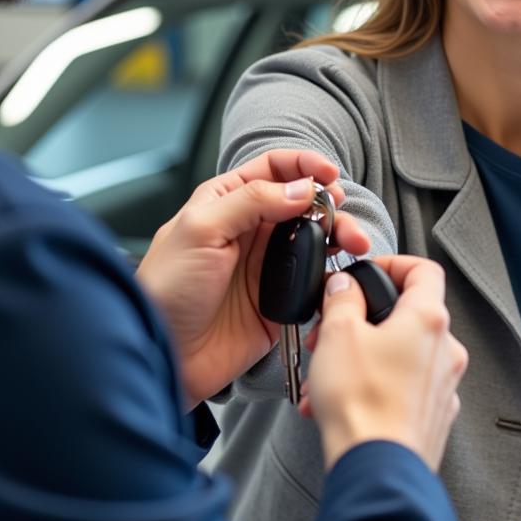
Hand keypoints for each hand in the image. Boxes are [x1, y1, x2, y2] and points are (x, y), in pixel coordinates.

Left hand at [135, 150, 368, 406]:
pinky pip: (316, 280)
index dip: (304, 165)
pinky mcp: (280, 298)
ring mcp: (267, 264)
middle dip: (330, 204)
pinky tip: (341, 273)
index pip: (274, 168)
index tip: (329, 175)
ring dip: (340, 236)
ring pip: (316, 239)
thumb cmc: (165, 289)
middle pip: (303, 202)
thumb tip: (300, 188)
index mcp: (227, 201)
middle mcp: (250, 228)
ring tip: (354, 243)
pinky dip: (334, 274)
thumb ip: (252, 201)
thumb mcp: (201, 230)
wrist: (166, 355)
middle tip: (342, 218)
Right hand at [300, 256, 467, 471]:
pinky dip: (373, 387)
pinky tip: (339, 401)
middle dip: (364, 319)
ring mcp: (442, 386)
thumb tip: (344, 287)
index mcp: (428, 320)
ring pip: (401, 354)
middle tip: (333, 330)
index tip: (369, 272)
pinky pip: (402, 388)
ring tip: (327, 374)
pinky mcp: (432, 416)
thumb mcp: (338, 333)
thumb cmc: (362, 405)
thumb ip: (342, 298)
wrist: (376, 472)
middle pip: (407, 315)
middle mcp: (445, 350)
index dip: (395, 264)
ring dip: (363, 356)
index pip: (424, 270)